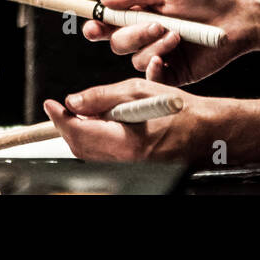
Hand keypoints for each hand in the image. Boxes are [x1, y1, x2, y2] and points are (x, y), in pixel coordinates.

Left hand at [42, 78, 216, 163]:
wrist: (207, 133)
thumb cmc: (181, 110)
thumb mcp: (140, 90)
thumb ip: (103, 96)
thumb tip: (74, 101)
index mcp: (128, 142)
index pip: (79, 132)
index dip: (60, 118)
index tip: (52, 104)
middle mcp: (127, 161)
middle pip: (80, 147)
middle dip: (67, 126)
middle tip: (62, 108)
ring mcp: (131, 169)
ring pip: (90, 154)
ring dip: (80, 134)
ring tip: (83, 114)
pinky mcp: (134, 170)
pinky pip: (104, 158)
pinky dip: (95, 141)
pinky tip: (101, 126)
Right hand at [82, 0, 252, 85]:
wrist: (238, 15)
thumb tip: (103, 0)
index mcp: (142, 14)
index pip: (110, 24)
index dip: (97, 26)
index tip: (92, 26)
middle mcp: (148, 36)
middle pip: (118, 44)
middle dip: (132, 35)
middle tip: (156, 24)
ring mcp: (162, 55)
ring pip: (134, 60)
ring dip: (151, 47)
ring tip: (177, 35)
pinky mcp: (176, 73)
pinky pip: (153, 77)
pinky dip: (153, 69)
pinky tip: (164, 58)